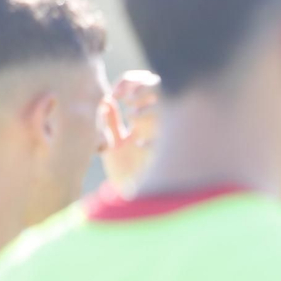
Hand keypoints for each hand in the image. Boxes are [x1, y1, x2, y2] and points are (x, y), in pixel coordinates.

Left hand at [99, 70, 160, 194]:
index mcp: (143, 115)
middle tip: (128, 100)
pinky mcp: (174, 152)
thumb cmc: (125, 170)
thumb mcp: (114, 143)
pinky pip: (170, 137)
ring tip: (134, 119)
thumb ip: (111, 122)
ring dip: (150, 108)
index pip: (143, 84)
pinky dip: (153, 136)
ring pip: (169, 107)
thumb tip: (106, 100)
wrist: (136, 199)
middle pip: (160, 86)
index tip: (116, 94)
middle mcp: (159, 121)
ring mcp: (168, 134)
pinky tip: (140, 145)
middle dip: (143, 88)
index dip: (130, 82)